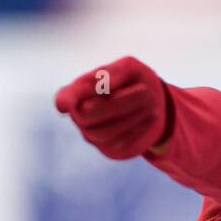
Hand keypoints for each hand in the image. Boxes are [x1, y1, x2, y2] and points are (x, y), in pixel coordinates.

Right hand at [54, 56, 171, 159]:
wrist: (156, 104)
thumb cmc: (136, 81)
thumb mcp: (130, 69)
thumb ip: (115, 73)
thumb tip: (103, 86)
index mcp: (78, 92)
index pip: (64, 99)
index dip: (65, 101)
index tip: (68, 104)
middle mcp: (80, 116)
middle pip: (88, 113)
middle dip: (119, 102)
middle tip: (145, 90)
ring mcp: (93, 136)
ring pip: (105, 132)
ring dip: (133, 115)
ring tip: (151, 100)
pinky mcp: (111, 151)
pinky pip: (121, 144)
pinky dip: (140, 128)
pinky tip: (152, 116)